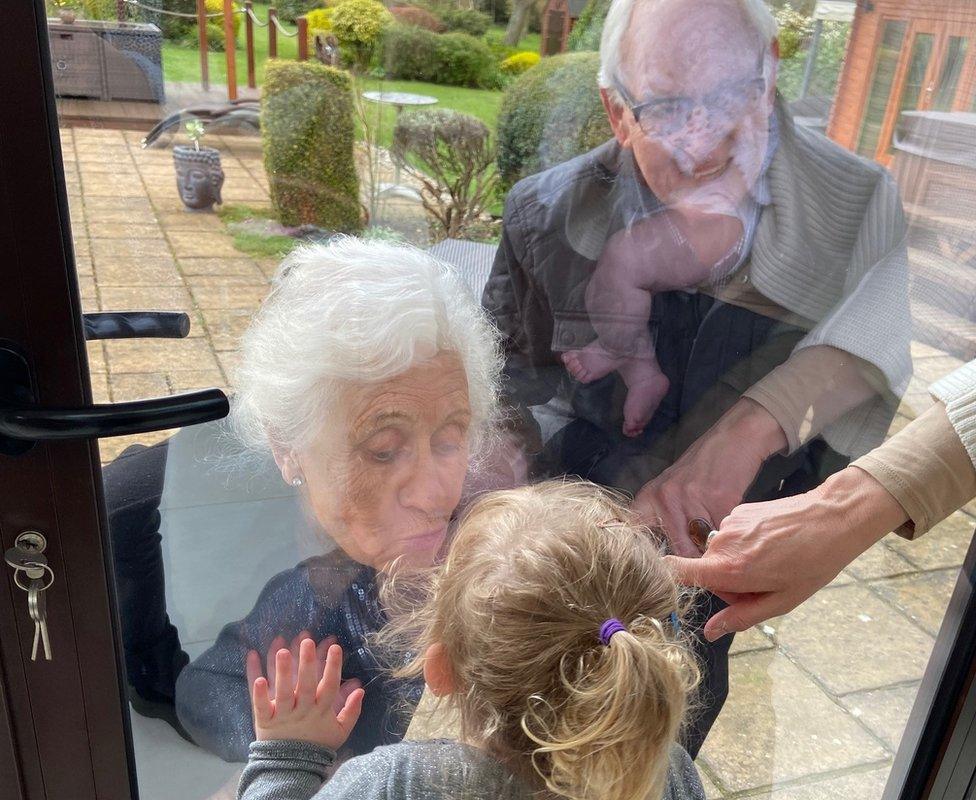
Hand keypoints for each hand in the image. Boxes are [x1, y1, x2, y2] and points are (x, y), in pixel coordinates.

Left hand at [251, 638, 364, 749]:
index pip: (329, 686)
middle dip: (306, 662)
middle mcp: (302, 711)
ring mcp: (282, 716)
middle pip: (305, 685)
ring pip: (283, 693)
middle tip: (307, 640)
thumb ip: (351, 711)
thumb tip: (360, 689)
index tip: (334, 646)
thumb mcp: (340, 731)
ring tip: (281, 650)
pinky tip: (258, 679)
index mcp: (321, 711)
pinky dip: (259, 695)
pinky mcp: (264, 722)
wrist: (292, 769)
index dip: (332, 667)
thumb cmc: (317, 745)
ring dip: (282, 672)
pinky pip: (260, 708)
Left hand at [633, 399, 786, 555]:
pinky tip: (732, 532)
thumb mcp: (671, 488)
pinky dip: (730, 540)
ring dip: (712, 555)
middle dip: (690, 564)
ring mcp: (691, 499)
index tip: (655, 572)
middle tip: (701, 569)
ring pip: (701, 548)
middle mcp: (665, 498)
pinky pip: (723, 536)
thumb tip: (662, 563)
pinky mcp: (719, 501)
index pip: (637, 534)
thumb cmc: (702, 468)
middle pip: (676, 551)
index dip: (647, 558)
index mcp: (650, 497)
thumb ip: (661, 520)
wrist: (734, 438)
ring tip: (719, 550)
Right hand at [665, 466, 908, 640]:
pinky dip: (746, 546)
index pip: (678, 571)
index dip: (668, 580)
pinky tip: (774, 546)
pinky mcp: (738, 510)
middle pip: (709, 571)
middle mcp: (722, 543)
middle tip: (765, 586)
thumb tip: (710, 632)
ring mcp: (728, 523)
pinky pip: (732, 537)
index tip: (669, 590)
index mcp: (729, 568)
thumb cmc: (813, 563)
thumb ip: (742, 617)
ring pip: (722, 555)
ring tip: (774, 563)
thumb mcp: (782, 601)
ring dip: (739, 564)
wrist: (832, 517)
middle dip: (730, 584)